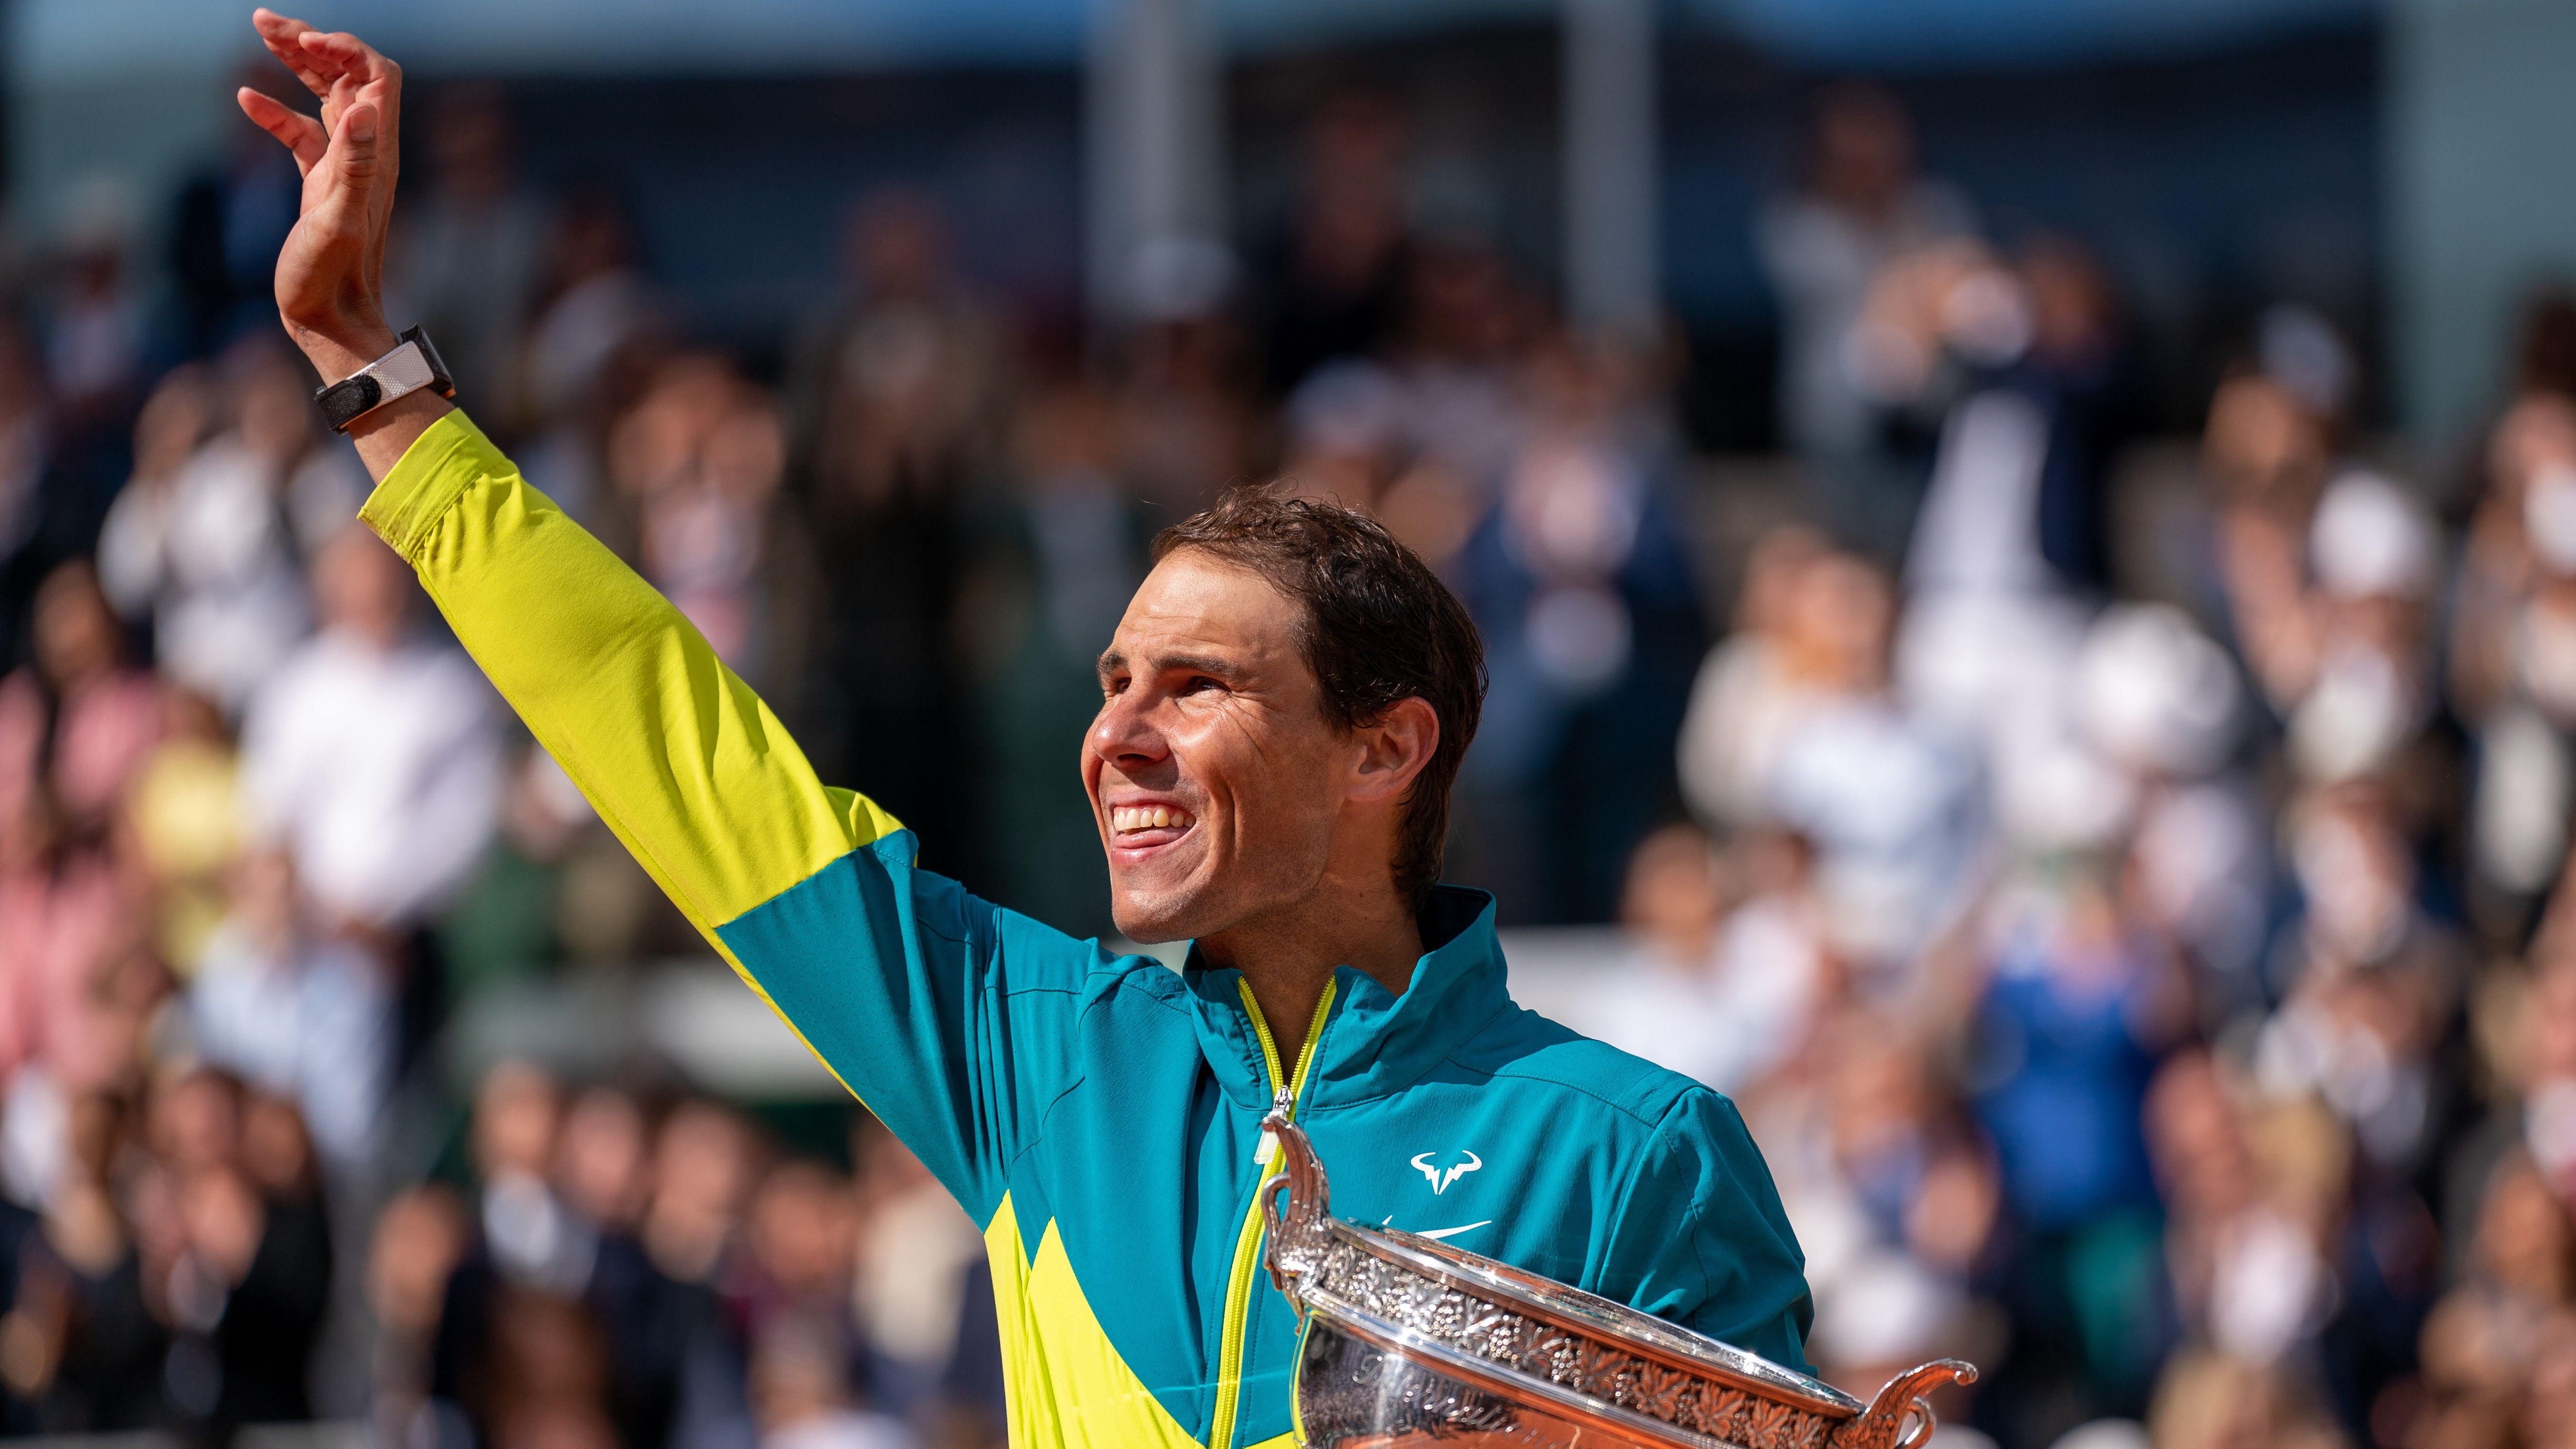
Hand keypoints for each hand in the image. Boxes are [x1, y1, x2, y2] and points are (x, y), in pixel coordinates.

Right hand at [238, 8, 403, 381]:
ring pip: (323, 98)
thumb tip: (362, 108)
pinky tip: (245, 98)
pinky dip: (276, 110)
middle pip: (347, 77)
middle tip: (264, 19)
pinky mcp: (318, 184)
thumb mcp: (339, 218)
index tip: (302, 41)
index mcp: (374, 154)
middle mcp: (364, 154)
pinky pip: (301, 133)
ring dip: (294, 64)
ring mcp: (341, 167)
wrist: (329, 321)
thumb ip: (354, 164)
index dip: (345, 50)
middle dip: (311, 43)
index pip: (376, 77)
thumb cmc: (331, 278)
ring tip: (258, 33)